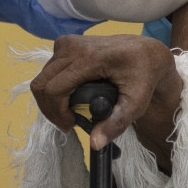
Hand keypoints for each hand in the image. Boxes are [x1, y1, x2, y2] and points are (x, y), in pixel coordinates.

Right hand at [32, 33, 180, 149]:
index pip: (53, 89)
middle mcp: (72, 46)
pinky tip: (72, 96)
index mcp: (89, 58)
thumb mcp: (136, 103)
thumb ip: (116, 124)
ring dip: (52, 100)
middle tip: (69, 122)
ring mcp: (66, 43)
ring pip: (42, 79)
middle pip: (42, 85)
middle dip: (51, 110)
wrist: (146, 52)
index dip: (57, 113)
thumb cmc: (143, 76)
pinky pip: (48, 71)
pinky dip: (54, 88)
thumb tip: (95, 144)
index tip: (71, 125)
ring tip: (72, 112)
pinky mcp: (64, 43)